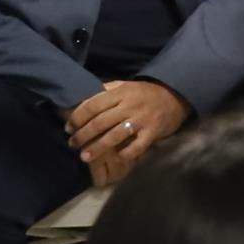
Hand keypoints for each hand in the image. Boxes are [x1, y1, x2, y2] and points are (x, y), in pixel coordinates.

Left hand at [68, 78, 188, 185]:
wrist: (175, 96)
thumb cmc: (144, 93)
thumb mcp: (125, 86)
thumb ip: (106, 91)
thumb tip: (81, 99)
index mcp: (120, 93)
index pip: (92, 105)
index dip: (77, 117)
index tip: (68, 127)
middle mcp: (130, 106)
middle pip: (100, 122)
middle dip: (83, 135)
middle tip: (72, 144)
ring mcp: (142, 119)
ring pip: (114, 136)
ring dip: (97, 148)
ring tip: (84, 156)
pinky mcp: (153, 132)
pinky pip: (136, 146)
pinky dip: (125, 154)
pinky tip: (117, 158)